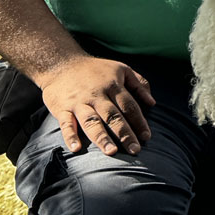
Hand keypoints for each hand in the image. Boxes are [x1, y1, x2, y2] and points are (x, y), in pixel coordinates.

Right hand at [36, 54, 154, 155]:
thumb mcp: (121, 68)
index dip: (139, 122)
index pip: (129, 106)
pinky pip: (66, 124)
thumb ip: (139, 84)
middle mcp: (97, 95)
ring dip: (101, 137)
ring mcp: (79, 102)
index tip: (147, 137)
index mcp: (113, 85)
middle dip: (124, 133)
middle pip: (113, 116)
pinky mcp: (62, 108)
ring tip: (111, 152)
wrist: (61, 63)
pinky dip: (70, 136)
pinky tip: (76, 148)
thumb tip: (152, 102)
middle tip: (135, 150)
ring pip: (92, 121)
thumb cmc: (95, 69)